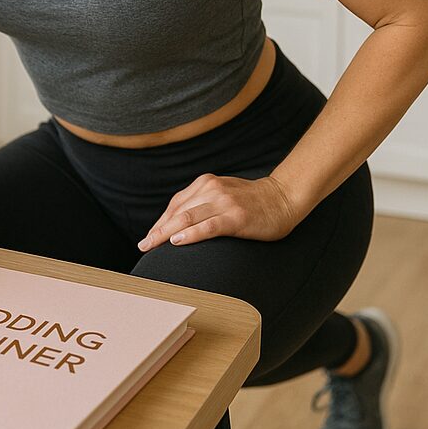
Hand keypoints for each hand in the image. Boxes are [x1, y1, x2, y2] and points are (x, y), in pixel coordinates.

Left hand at [136, 173, 299, 251]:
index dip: (160, 221)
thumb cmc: (251, 200)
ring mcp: (224, 202)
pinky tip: (177, 241)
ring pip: (187, 218)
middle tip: (144, 245)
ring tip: (152, 245)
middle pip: (177, 211)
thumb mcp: (222, 193)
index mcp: (205, 183)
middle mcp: (211, 189)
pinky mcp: (236, 217)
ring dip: (166, 233)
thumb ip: (203, 202)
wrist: (283, 198)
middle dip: (158, 229)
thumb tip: (179, 222)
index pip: (175, 203)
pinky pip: (208, 226)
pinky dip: (190, 234)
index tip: (149, 237)